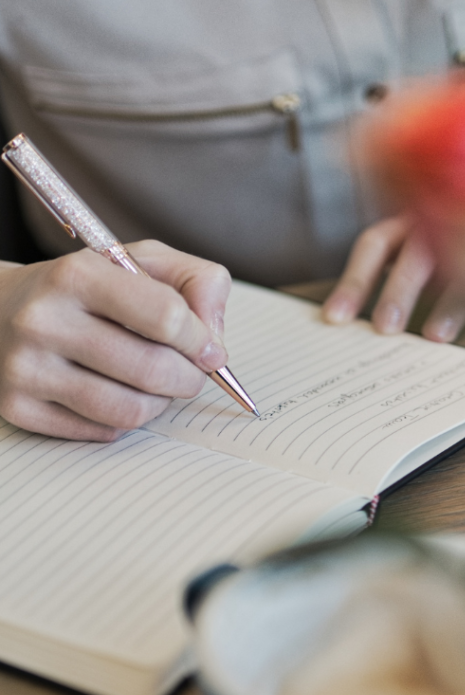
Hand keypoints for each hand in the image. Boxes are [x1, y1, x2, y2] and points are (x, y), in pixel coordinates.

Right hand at [0, 240, 230, 440]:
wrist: (0, 308)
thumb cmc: (89, 288)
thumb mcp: (142, 262)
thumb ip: (196, 282)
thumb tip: (214, 338)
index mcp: (78, 275)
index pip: (167, 316)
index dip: (201, 339)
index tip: (209, 349)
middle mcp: (44, 320)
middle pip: (153, 370)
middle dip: (190, 378)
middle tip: (192, 374)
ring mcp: (26, 369)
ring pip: (131, 410)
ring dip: (162, 403)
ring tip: (159, 385)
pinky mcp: (18, 408)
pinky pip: (103, 431)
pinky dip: (127, 420)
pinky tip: (120, 394)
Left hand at [323, 216, 464, 342]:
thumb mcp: (427, 242)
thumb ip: (399, 270)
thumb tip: (356, 319)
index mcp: (414, 220)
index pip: (375, 245)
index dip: (353, 282)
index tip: (335, 319)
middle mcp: (445, 222)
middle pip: (415, 256)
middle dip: (398, 293)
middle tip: (384, 330)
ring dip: (451, 303)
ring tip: (437, 337)